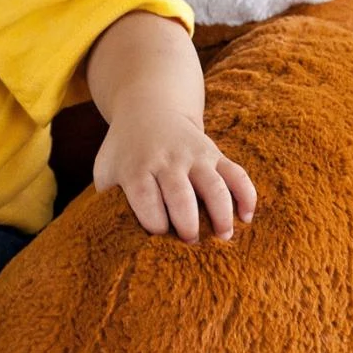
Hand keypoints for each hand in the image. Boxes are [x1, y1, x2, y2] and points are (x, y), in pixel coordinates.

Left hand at [92, 108, 256, 241]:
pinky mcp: (215, 154)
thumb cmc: (125, 151)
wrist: (149, 110)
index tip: (158, 235)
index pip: (145, 197)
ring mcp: (194, 156)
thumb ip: (107, 199)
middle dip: (187, 223)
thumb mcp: (107, 169)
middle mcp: (167, 160)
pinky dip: (246, 195)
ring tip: (222, 237)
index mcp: (136, 167)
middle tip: (190, 242)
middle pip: (181, 195)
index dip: (153, 220)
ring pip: (214, 186)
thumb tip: (113, 237)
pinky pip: (237, 174)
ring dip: (222, 214)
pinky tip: (246, 217)